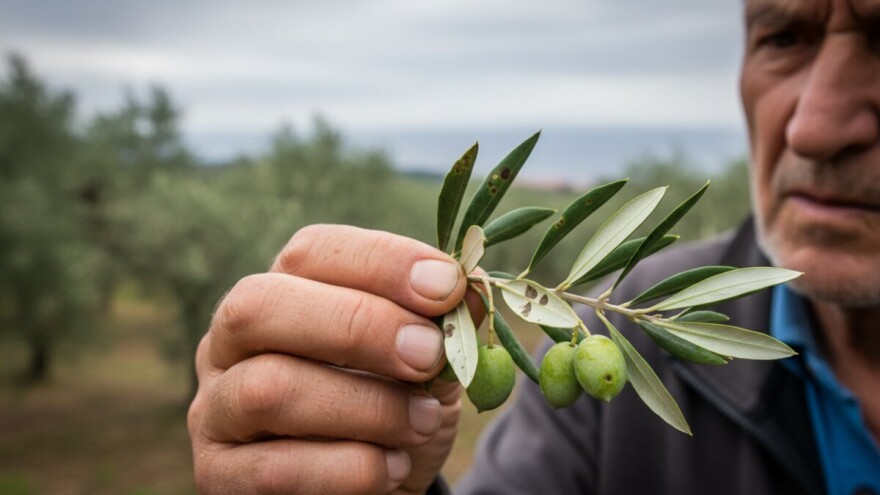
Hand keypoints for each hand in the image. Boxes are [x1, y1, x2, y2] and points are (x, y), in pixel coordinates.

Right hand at [188, 224, 480, 493]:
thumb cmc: (397, 408)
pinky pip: (274, 470)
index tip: (447, 288)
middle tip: (427, 355)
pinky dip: (348, 469)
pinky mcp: (220, 474)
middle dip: (358, 325)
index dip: (381, 262)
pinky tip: (391, 469)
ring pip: (267, 389)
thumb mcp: (429, 363)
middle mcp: (230, 341)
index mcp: (283, 292)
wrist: (375, 483)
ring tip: (423, 422)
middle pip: (261, 306)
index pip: (311, 252)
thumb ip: (441, 327)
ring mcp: (216, 407)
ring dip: (365, 406)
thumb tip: (467, 293)